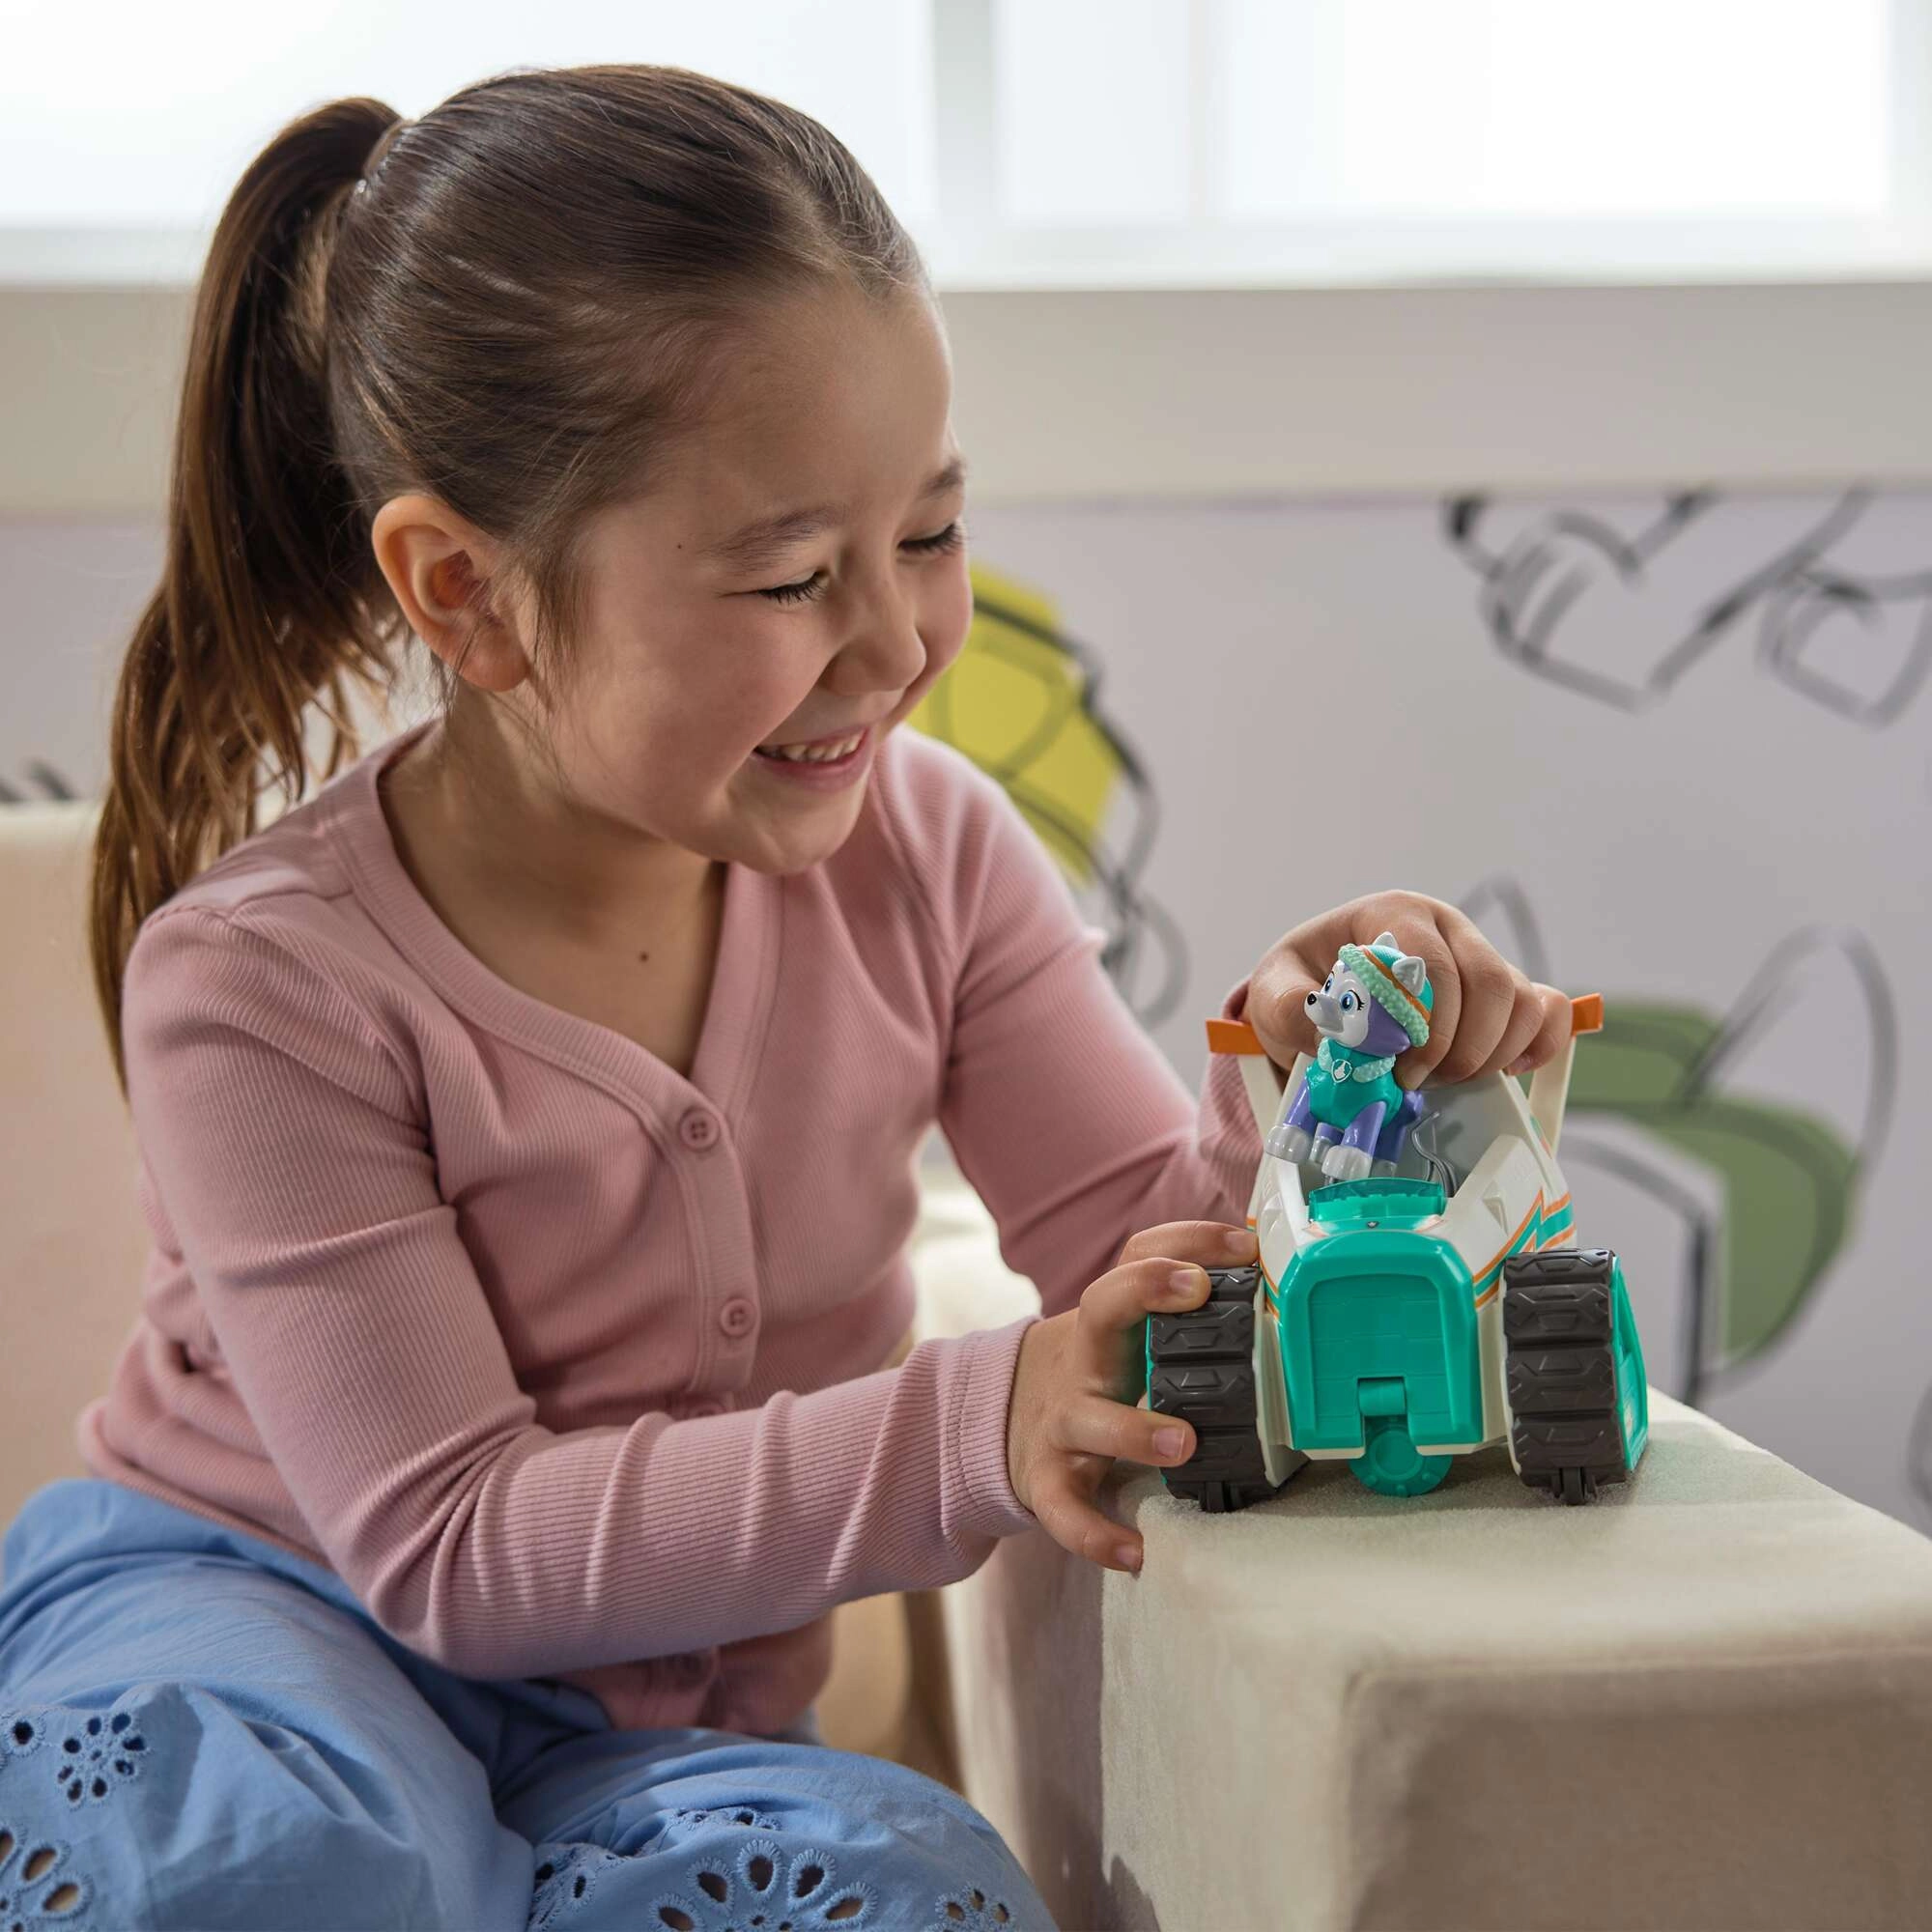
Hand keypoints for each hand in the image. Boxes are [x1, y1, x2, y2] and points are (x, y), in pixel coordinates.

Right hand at [1006, 1219, 1259, 1573]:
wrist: (1012, 1418)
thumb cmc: (1103, 1374)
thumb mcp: (1132, 1334)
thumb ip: (1192, 1313)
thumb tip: (1275, 1277)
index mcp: (1112, 1321)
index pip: (1138, 1257)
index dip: (1186, 1241)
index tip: (1242, 1245)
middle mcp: (1085, 1359)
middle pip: (1101, 1308)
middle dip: (1145, 1290)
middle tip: (1198, 1289)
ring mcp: (1062, 1419)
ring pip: (1088, 1417)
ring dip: (1133, 1429)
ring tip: (1184, 1443)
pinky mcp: (1047, 1479)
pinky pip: (1066, 1510)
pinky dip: (1095, 1534)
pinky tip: (1134, 1553)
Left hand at [1244, 890, 1571, 1091]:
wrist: (1317, 997)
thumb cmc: (1303, 986)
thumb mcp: (1275, 992)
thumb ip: (1291, 1007)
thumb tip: (1333, 1033)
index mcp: (1395, 915)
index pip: (1432, 960)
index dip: (1426, 1021)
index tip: (1399, 1066)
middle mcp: (1447, 929)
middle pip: (1489, 982)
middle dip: (1459, 1046)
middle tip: (1419, 1083)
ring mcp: (1482, 958)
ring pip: (1523, 1001)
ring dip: (1489, 1055)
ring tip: (1442, 1081)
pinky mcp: (1506, 995)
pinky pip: (1548, 1012)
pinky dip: (1535, 1047)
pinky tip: (1498, 1073)